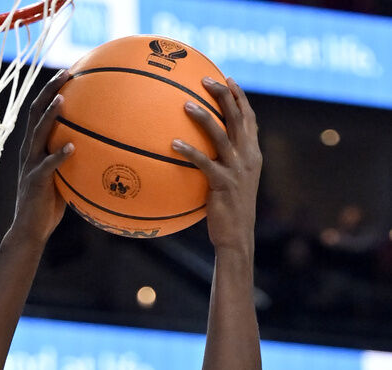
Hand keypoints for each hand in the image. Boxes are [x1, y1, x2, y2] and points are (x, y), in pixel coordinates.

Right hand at [11, 70, 73, 245]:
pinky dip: (59, 155)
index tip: (68, 73)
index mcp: (34, 148)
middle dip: (49, 90)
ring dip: (50, 115)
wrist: (30, 231)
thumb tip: (99, 153)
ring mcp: (30, 165)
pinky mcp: (35, 181)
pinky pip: (48, 165)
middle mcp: (29, 151)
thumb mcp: (62, 179)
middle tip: (66, 73)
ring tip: (63, 99)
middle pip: (35, 112)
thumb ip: (73, 163)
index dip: (50, 91)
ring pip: (38, 133)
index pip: (39, 112)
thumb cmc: (49, 208)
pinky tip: (72, 147)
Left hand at [172, 77, 261, 250]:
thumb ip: (224, 164)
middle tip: (206, 79)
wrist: (237, 235)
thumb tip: (204, 153)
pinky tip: (173, 144)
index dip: (240, 96)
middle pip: (238, 117)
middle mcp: (248, 156)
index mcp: (252, 154)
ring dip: (203, 117)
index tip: (228, 78)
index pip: (249, 118)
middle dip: (224, 94)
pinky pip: (204, 162)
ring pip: (222, 134)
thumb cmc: (230, 211)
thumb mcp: (233, 183)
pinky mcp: (223, 183)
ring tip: (186, 104)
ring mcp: (237, 169)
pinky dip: (189, 151)